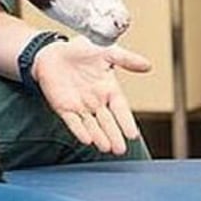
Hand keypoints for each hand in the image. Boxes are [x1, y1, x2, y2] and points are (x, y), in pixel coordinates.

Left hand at [32, 36, 151, 154]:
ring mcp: (80, 106)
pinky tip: (87, 139)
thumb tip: (148, 65)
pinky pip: (72, 121)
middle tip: (121, 150)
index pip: (121, 109)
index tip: (133, 135)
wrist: (52, 52)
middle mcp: (96, 102)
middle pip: (108, 122)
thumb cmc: (81, 50)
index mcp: (109, 90)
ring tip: (106, 148)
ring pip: (92, 125)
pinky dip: (79, 130)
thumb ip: (126, 59)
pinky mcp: (63, 108)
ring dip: (99, 136)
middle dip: (114, 136)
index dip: (126, 121)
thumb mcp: (106, 52)